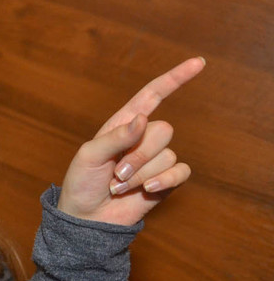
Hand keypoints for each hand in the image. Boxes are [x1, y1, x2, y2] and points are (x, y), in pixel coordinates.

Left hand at [57, 57, 204, 225]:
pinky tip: (146, 190)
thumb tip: (143, 118)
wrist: (87, 218)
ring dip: (142, 174)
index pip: (153, 95)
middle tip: (116, 174)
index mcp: (123, 124)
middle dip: (139, 155)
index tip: (199, 63)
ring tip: (119, 186)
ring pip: (168, 155)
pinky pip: (181, 171)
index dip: (175, 78)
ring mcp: (156, 159)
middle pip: (164, 130)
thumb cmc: (82, 183)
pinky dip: (163, 181)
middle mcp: (143, 137)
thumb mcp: (89, 156)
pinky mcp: (166, 180)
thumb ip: (116, 137)